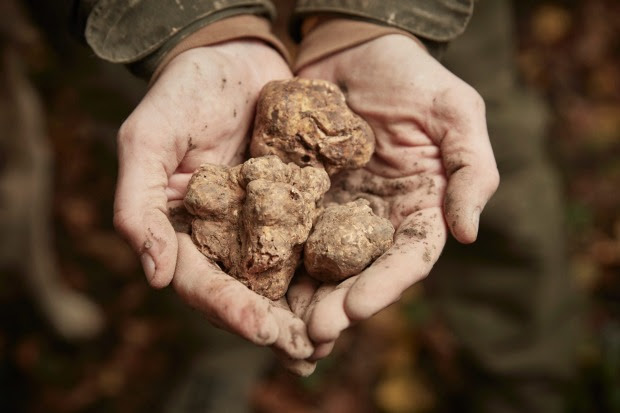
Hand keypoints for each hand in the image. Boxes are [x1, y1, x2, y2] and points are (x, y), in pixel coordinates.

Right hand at [113, 40, 313, 359]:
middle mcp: (221, 237)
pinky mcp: (295, 210)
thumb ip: (139, 203)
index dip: (226, 307)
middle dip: (271, 326)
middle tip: (305, 351)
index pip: (199, 280)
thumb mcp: (149, 136)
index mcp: (182, 229)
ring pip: (278, 282)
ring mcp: (259, 227)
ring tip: (328, 343)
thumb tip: (152, 275)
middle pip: (242, 293)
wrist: (237, 57)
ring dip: (301, 316)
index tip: (260, 327)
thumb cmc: (186, 90)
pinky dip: (325, 275)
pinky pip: (309, 247)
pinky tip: (349, 298)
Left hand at [287, 34, 498, 368]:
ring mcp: (335, 210)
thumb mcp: (456, 112)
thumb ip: (471, 169)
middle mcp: (375, 219)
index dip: (384, 287)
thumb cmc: (411, 76)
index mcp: (418, 208)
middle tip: (312, 332)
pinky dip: (273, 258)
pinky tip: (254, 281)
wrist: (355, 46)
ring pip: (321, 263)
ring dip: (303, 297)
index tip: (356, 310)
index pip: (407, 259)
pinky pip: (285, 229)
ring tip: (280, 325)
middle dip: (338, 305)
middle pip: (360, 272)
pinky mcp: (298, 194)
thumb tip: (468, 234)